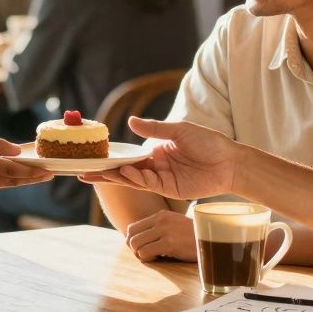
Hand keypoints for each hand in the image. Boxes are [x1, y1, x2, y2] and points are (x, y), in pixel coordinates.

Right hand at [0, 133, 51, 197]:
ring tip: (39, 172)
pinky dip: (8, 180)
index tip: (46, 171)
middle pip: (12, 181)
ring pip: (7, 185)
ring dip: (23, 179)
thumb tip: (17, 151)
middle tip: (50, 174)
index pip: (10, 170)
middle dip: (32, 178)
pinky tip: (16, 173)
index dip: (30, 172)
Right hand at [80, 118, 237, 199]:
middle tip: (82, 171)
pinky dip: (136, 179)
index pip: (129, 154)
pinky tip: (125, 173)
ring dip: (115, 177)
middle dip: (105, 172)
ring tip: (97, 174)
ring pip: (133, 179)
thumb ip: (155, 129)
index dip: (111, 156)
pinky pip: (148, 184)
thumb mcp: (179, 130)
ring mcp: (162, 179)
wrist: (230, 161)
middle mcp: (156, 165)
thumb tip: (130, 122)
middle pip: (125, 169)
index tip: (92, 156)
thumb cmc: (208, 142)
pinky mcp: (170, 189)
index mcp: (157, 150)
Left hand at [125, 210, 197, 261]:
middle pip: (131, 236)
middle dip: (134, 249)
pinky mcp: (169, 244)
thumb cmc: (193, 238)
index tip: (139, 249)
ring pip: (136, 244)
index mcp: (161, 215)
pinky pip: (145, 252)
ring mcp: (165, 231)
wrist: (213, 241)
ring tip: (151, 257)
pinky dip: (147, 259)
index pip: (133, 227)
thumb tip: (139, 241)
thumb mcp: (175, 226)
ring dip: (140, 254)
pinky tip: (158, 259)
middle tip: (144, 256)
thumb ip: (159, 228)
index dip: (132, 240)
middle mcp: (161, 220)